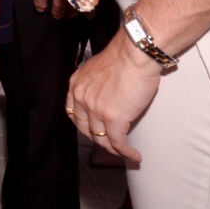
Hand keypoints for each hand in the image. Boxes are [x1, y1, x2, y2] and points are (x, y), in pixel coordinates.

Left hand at [67, 29, 162, 164]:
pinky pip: (118, 143)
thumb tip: (105, 95)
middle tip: (111, 145)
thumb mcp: (98, 68)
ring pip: (101, 139)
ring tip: (124, 152)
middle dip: (98, 139)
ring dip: (114, 149)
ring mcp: (95, 110)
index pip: (73, 113)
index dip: (84, 126)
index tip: (94, 131)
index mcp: (76, 85)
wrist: (135, 53)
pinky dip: (126, 152)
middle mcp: (81, 98)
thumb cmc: (124, 56)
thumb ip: (95, 83)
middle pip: (86, 129)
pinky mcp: (113, 119)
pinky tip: (134, 155)